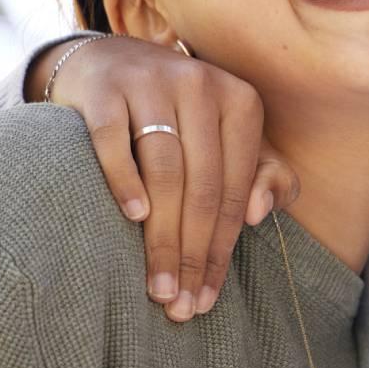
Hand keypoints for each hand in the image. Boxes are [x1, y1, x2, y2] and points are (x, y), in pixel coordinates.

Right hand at [31, 35, 298, 319]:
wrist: (106, 62)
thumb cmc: (178, 117)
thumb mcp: (226, 137)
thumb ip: (262, 175)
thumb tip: (262, 215)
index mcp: (240, 101)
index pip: (236, 189)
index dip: (223, 249)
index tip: (208, 300)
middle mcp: (201, 85)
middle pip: (203, 186)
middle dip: (193, 254)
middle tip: (180, 305)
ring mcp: (152, 82)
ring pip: (165, 171)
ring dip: (161, 237)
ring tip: (158, 286)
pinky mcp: (106, 89)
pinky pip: (115, 141)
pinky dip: (125, 180)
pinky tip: (132, 217)